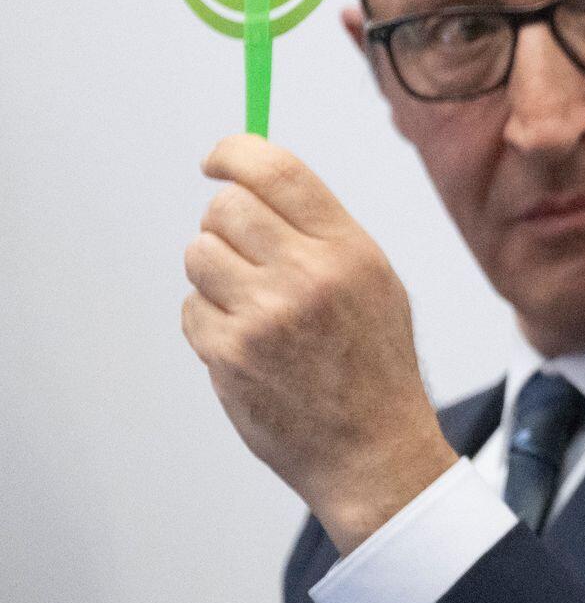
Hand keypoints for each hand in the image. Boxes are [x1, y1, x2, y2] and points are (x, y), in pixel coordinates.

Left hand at [182, 135, 455, 553]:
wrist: (373, 449)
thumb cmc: (374, 363)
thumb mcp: (375, 282)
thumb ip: (322, 232)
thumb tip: (255, 181)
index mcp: (349, 250)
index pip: (276, 170)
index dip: (234, 152)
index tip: (218, 160)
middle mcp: (307, 275)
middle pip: (225, 207)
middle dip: (225, 225)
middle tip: (245, 253)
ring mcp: (264, 315)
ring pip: (198, 254)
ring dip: (214, 275)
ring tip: (252, 307)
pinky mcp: (229, 354)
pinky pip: (190, 310)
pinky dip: (210, 324)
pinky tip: (249, 348)